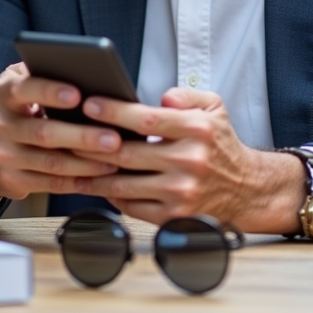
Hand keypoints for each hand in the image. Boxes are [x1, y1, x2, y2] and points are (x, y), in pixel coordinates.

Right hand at [0, 62, 121, 213]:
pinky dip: (78, 181)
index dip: (50, 92)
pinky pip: (49, 184)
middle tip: (115, 138)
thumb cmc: (18, 108)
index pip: (25, 89)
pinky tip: (100, 175)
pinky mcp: (9, 181)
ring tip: (116, 158)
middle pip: (44, 132)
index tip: (78, 95)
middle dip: (82, 136)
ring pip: (50, 163)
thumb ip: (44, 73)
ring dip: (87, 163)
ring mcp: (2, 155)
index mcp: (2, 93)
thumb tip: (88, 71)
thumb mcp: (21, 84)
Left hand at [71, 87, 304, 232]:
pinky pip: (131, 207)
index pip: (145, 119)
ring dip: (93, 173)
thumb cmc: (221, 145)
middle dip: (91, 143)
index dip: (113, 111)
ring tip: (71, 160)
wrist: (246, 188)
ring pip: (123, 184)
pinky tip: (96, 183)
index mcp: (197, 130)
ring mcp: (181, 193)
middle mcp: (189, 162)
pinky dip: (110, 195)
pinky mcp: (174, 218)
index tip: (88, 105)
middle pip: (126, 153)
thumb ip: (186, 94)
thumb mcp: (213, 108)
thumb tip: (161, 97)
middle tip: (66, 132)